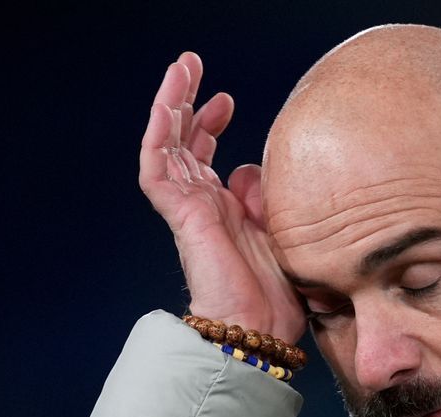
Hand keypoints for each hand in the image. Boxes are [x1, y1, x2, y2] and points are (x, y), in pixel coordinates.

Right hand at [139, 52, 304, 342]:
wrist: (258, 326)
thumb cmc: (276, 295)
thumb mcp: (282, 231)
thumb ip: (266, 198)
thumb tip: (249, 170)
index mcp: (224, 212)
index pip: (207, 159)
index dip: (212, 126)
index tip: (226, 99)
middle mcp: (202, 206)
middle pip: (184, 143)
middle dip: (188, 102)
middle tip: (192, 65)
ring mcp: (188, 208)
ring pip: (168, 145)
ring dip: (173, 103)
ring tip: (181, 66)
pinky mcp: (179, 213)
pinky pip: (158, 166)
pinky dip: (160, 132)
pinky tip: (169, 102)